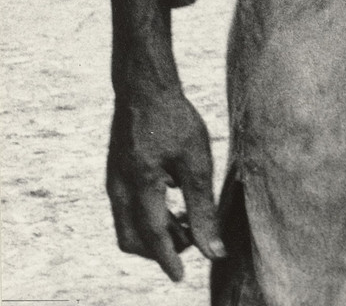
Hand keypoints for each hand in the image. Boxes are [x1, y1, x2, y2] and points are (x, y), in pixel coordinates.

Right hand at [101, 0, 224, 281]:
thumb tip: (213, 250)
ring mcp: (113, 182)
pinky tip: (175, 196)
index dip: (168, 261)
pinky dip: (148, 214)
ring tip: (188, 218)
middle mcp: (119, 191)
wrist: (145, 87)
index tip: (181, 278)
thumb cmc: (176, 120)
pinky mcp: (115, 173)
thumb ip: (202, 209)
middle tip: (193, 238)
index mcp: (140, 191)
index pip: (154, 239)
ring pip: (127, 226)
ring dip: (155, 231)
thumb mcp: (197, 163)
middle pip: (134, 240)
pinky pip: (127, 208)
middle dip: (161, 248)